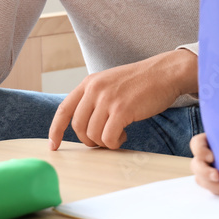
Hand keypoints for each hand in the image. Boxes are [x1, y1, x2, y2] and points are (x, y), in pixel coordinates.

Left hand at [48, 49, 196, 149]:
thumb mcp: (111, 83)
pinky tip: (124, 134)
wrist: (165, 72)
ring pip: (93, 135)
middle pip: (78, 127)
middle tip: (103, 141)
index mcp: (89, 83)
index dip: (56, 130)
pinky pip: (109, 137)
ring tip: (118, 135)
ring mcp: (107, 99)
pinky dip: (115, 142)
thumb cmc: (141, 81)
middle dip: (89, 140)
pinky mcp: (122, 110)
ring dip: (105, 142)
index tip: (53, 145)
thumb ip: (95, 98)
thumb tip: (85, 125)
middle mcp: (95, 89)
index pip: (64, 110)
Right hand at [190, 133, 218, 195]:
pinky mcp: (214, 182)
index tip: (212, 157)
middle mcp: (205, 156)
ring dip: (211, 184)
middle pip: (196, 164)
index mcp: (209, 141)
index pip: (196, 143)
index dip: (200, 151)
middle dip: (205, 172)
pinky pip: (212, 188)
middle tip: (217, 176)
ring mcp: (208, 170)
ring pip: (200, 179)